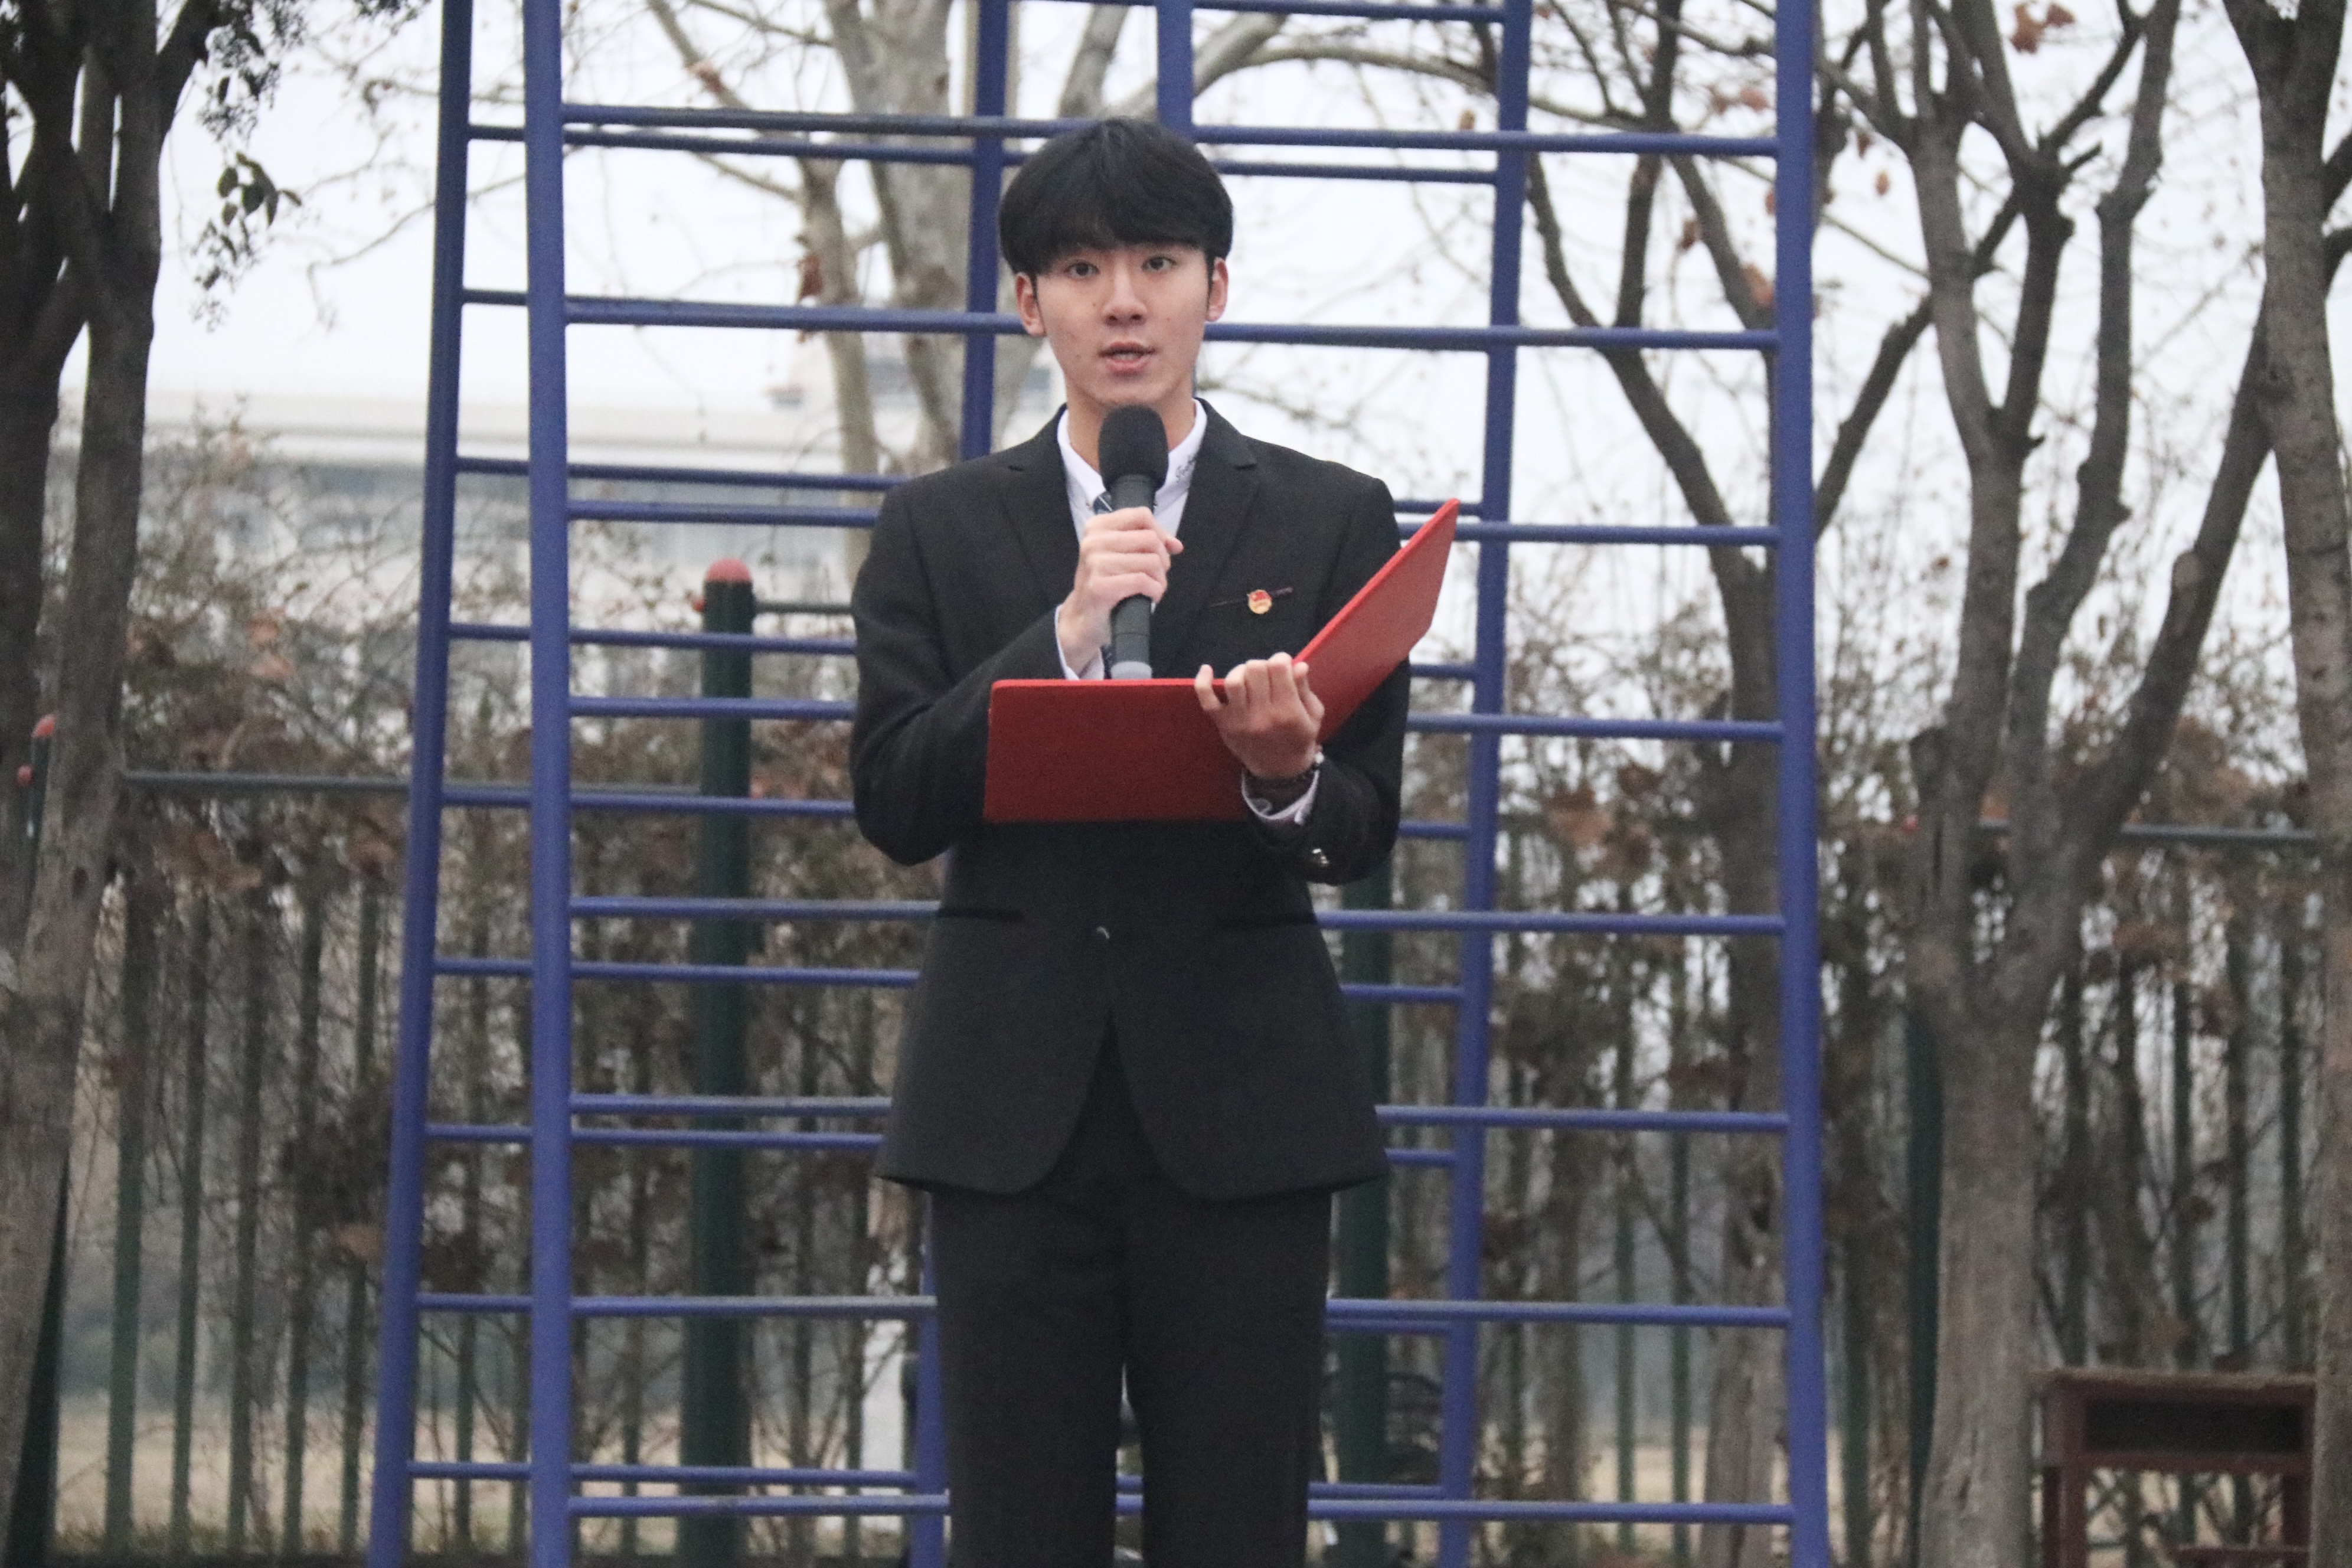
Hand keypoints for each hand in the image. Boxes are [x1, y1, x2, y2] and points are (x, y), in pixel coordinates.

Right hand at [1058, 505, 1181, 669]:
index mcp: (1097, 526)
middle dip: (1162, 560)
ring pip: (1151, 561)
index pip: (1141, 516)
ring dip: (1160, 579)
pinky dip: (1154, 590)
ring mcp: (1095, 563)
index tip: (1165, 550)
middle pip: (1150, 539)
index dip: (1161, 533)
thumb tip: (1176, 545)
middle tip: (1156, 575)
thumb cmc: (1106, 583)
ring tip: (1152, 588)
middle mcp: (1093, 541)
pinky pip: (1142, 581)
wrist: (1084, 617)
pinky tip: (1150, 596)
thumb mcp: (1122, 554)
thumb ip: (1148, 543)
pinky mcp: (1100, 586)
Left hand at [1194, 652, 1323, 779]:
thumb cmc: (1298, 738)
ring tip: (1249, 678)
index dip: (1281, 659)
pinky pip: (1206, 700)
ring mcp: (1240, 720)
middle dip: (1263, 665)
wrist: (1279, 771)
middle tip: (1267, 675)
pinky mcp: (1223, 725)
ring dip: (1241, 671)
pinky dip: (1203, 682)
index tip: (1283, 666)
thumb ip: (1305, 689)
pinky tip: (1207, 669)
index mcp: (1288, 711)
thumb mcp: (1312, 715)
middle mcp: (1262, 715)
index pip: (1278, 667)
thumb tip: (1298, 664)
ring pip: (1233, 680)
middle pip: (1255, 669)